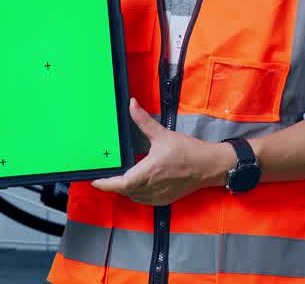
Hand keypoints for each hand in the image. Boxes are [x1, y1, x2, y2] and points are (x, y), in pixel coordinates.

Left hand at [90, 98, 234, 205]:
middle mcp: (152, 186)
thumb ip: (143, 121)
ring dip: (125, 190)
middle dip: (114, 185)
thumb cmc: (187, 150)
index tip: (94, 181)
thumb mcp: (163, 134)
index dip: (106, 184)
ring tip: (118, 179)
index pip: (122, 183)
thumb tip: (131, 103)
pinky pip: (145, 200)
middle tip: (104, 176)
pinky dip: (137, 194)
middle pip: (125, 191)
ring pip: (134, 197)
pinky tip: (136, 185)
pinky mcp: (166, 200)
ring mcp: (159, 195)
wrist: (210, 166)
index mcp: (149, 171)